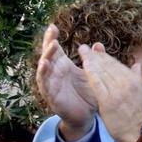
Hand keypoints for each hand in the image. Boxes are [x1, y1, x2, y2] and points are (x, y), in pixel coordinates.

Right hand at [36, 24, 96, 140]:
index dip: (52, 37)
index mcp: (64, 66)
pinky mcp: (51, 95)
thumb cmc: (87, 94)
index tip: (53, 25)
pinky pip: (45, 84)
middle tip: (51, 30)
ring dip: (47, 56)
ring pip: (45, 68)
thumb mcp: (92, 75)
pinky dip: (43, 75)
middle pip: (48, 55)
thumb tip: (98, 44)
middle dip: (49, 42)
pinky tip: (44, 65)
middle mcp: (55, 73)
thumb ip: (94, 61)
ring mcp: (52, 84)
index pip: (56, 49)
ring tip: (51, 46)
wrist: (87, 117)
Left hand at [78, 42, 141, 141]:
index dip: (105, 57)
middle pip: (109, 65)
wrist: (140, 132)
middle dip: (96, 55)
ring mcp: (118, 91)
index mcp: (135, 81)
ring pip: (103, 72)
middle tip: (85, 47)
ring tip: (82, 51)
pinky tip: (85, 65)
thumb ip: (138, 78)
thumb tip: (137, 65)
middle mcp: (127, 83)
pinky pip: (98, 83)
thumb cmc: (140, 115)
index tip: (96, 50)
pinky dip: (91, 72)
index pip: (117, 65)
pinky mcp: (109, 100)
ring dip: (92, 60)